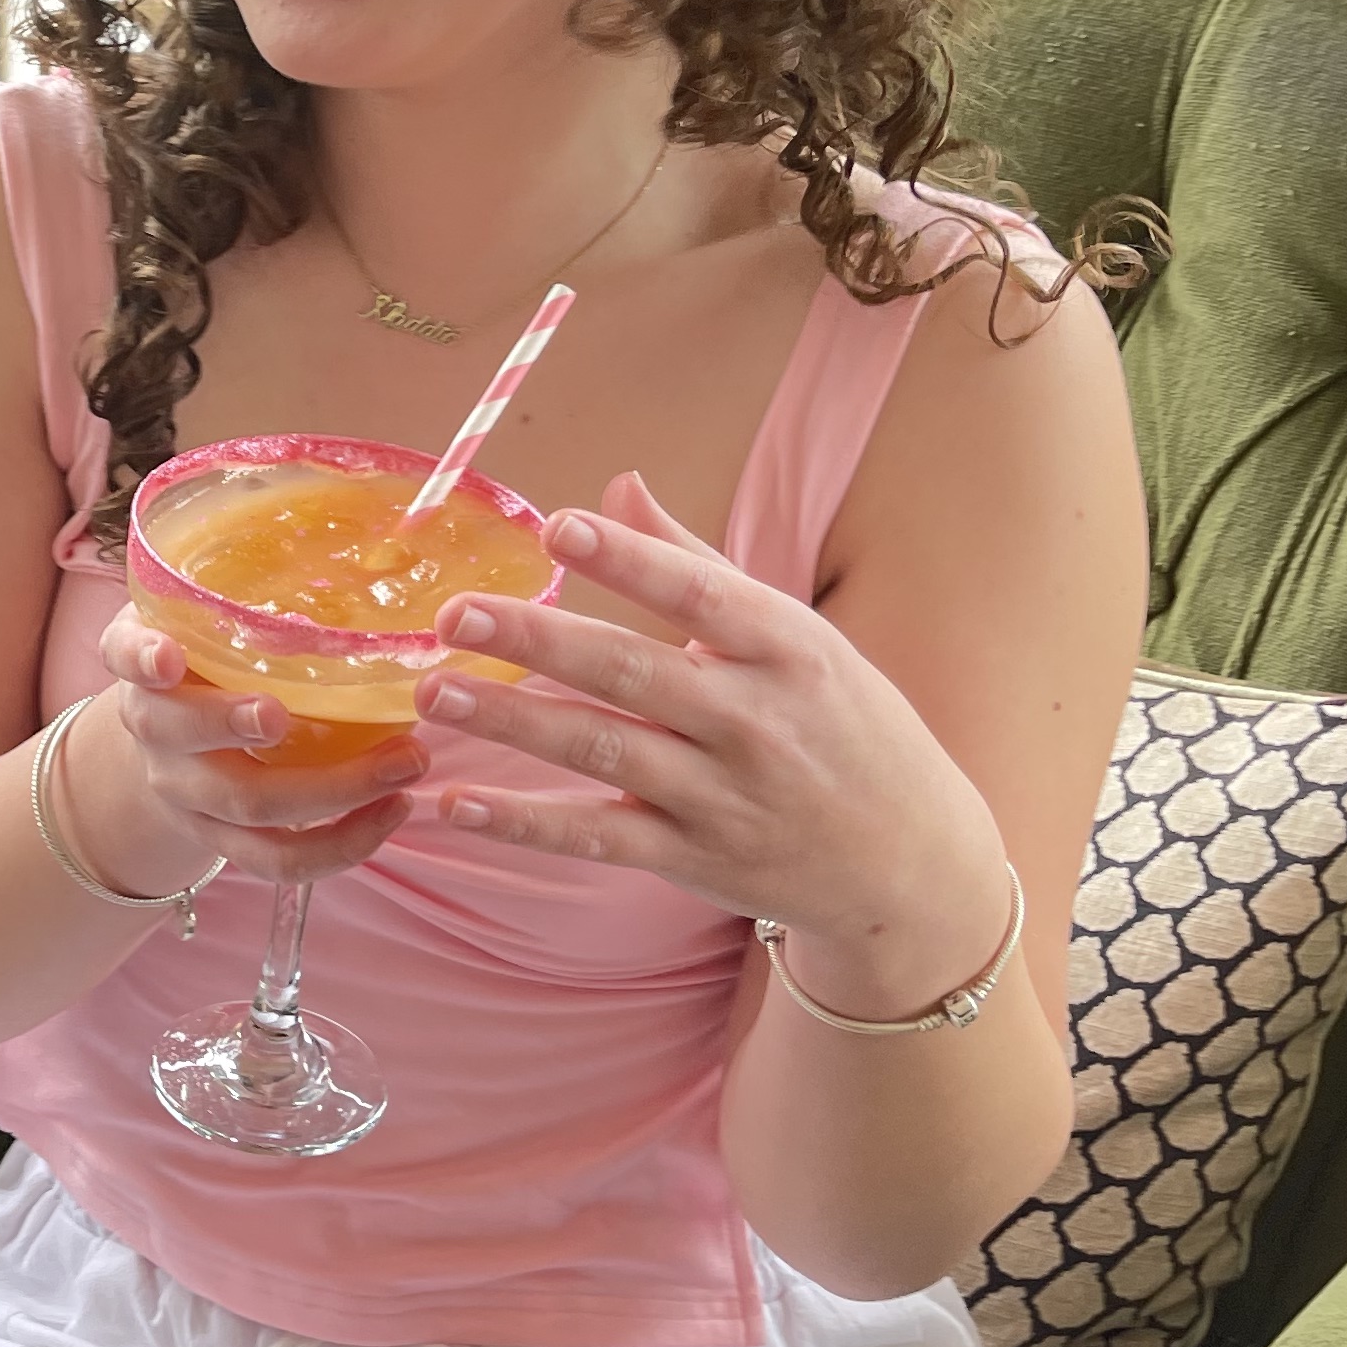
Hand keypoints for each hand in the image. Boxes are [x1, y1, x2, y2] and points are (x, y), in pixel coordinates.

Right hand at [82, 601, 426, 889]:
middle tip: (286, 713)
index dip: (142, 657)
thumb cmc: (203, 660)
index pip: (125, 653)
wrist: (158, 755)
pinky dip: (343, 845)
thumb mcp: (197, 613)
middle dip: (235, 724)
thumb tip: (359, 508)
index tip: (168, 657)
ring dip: (333, 790)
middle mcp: (156, 732)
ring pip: (247, 808)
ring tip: (406, 762)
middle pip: (184, 737)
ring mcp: (189, 795)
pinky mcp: (226, 843)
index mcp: (146, 663)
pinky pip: (280, 861)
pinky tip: (394, 811)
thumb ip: (242, 579)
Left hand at [416, 472, 1012, 1007]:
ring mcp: (721, 796)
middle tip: (453, 614)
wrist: (911, 862)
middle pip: (633, 673)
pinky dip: (523, 823)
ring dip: (512, 724)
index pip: (699, 593)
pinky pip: (595, 838)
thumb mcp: (794, 634)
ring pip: (602, 754)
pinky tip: (454, 803)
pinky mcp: (692, 858)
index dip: (628, 560)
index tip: (557, 526)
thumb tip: (619, 484)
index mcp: (787, 647)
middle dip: (538, 643)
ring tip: (435, 692)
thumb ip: (696, 562)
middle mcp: (755, 720)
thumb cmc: (844, 725)